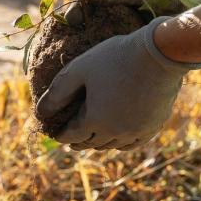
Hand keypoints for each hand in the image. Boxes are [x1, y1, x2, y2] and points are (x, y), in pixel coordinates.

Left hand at [33, 17, 200, 149]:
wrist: (160, 55)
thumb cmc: (116, 58)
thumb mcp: (80, 69)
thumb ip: (58, 92)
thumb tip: (40, 112)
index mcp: (94, 120)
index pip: (71, 136)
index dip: (60, 135)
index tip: (55, 132)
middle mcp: (115, 132)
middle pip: (90, 143)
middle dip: (78, 141)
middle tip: (71, 138)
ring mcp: (136, 132)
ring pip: (111, 146)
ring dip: (98, 143)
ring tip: (92, 136)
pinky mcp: (153, 127)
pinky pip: (132, 143)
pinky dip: (120, 143)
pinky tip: (117, 138)